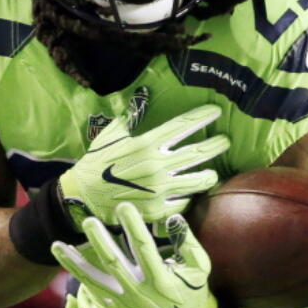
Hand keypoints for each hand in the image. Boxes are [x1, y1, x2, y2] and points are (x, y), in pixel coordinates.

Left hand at [52, 202, 217, 307]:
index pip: (144, 249)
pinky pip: (91, 290)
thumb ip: (187, 244)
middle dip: (100, 241)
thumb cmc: (191, 291)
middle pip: (114, 264)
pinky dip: (77, 274)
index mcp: (161, 281)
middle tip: (89, 221)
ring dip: (74, 262)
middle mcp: (138, 292)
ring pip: (93, 281)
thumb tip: (173, 218)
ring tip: (57, 245)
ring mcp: (122, 302)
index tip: (124, 207)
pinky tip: (64, 257)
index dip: (133, 227)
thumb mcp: (199, 269)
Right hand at [59, 104, 229, 225]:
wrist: (82, 197)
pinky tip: (190, 194)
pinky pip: (184, 203)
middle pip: (199, 152)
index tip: (216, 111)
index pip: (183, 126)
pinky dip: (188, 198)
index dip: (202, 117)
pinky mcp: (158, 210)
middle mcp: (157, 165)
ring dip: (209, 175)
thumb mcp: (111, 135)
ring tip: (212, 172)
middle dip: (217, 145)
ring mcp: (160, 189)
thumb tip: (142, 96)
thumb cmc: (96, 163)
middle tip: (225, 141)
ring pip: (198, 181)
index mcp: (147, 144)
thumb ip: (130, 117)